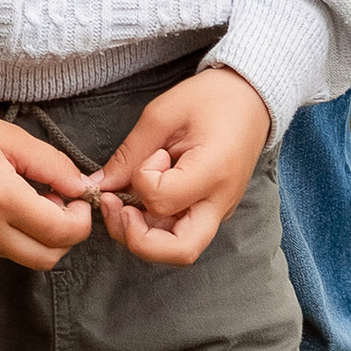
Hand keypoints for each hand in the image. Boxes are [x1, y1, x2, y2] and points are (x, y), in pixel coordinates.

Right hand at [0, 105, 95, 268]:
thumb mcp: (7, 136)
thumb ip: (51, 163)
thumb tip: (80, 185)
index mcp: (2, 199)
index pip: (62, 233)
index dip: (81, 219)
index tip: (76, 198)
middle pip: (47, 258)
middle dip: (63, 235)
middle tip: (55, 202)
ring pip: (21, 256)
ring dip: (34, 236)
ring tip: (22, 199)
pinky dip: (6, 235)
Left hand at [87, 67, 269, 267]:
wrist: (250, 100)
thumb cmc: (209, 99)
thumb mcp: (163, 114)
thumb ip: (131, 153)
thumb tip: (100, 184)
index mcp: (213, 172)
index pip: (162, 201)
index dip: (141, 180)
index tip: (151, 154)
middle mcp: (220, 203)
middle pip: (180, 251)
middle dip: (137, 239)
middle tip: (116, 206)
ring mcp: (218, 212)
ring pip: (179, 249)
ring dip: (142, 235)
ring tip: (123, 201)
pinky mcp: (212, 213)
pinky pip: (180, 233)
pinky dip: (154, 226)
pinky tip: (141, 197)